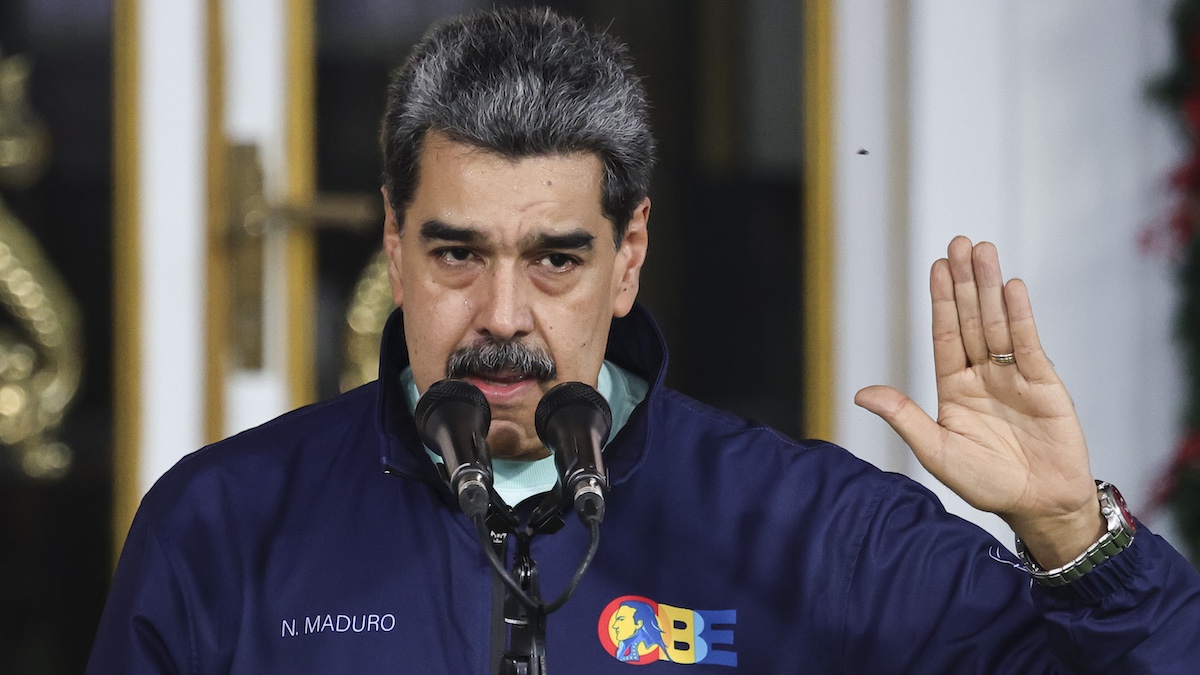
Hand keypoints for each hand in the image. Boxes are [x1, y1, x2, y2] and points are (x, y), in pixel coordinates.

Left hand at [854, 236, 1103, 566]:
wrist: (1040, 505)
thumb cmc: (986, 482)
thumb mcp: (936, 450)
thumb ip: (903, 417)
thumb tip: (860, 394)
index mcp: (954, 388)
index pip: (944, 335)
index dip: (941, 301)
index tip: (936, 267)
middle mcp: (982, 375)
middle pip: (971, 319)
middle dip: (964, 281)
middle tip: (958, 242)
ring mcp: (1014, 376)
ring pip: (998, 324)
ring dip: (990, 287)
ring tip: (983, 250)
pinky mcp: (1044, 383)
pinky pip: (1029, 343)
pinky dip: (1020, 315)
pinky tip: (1011, 287)